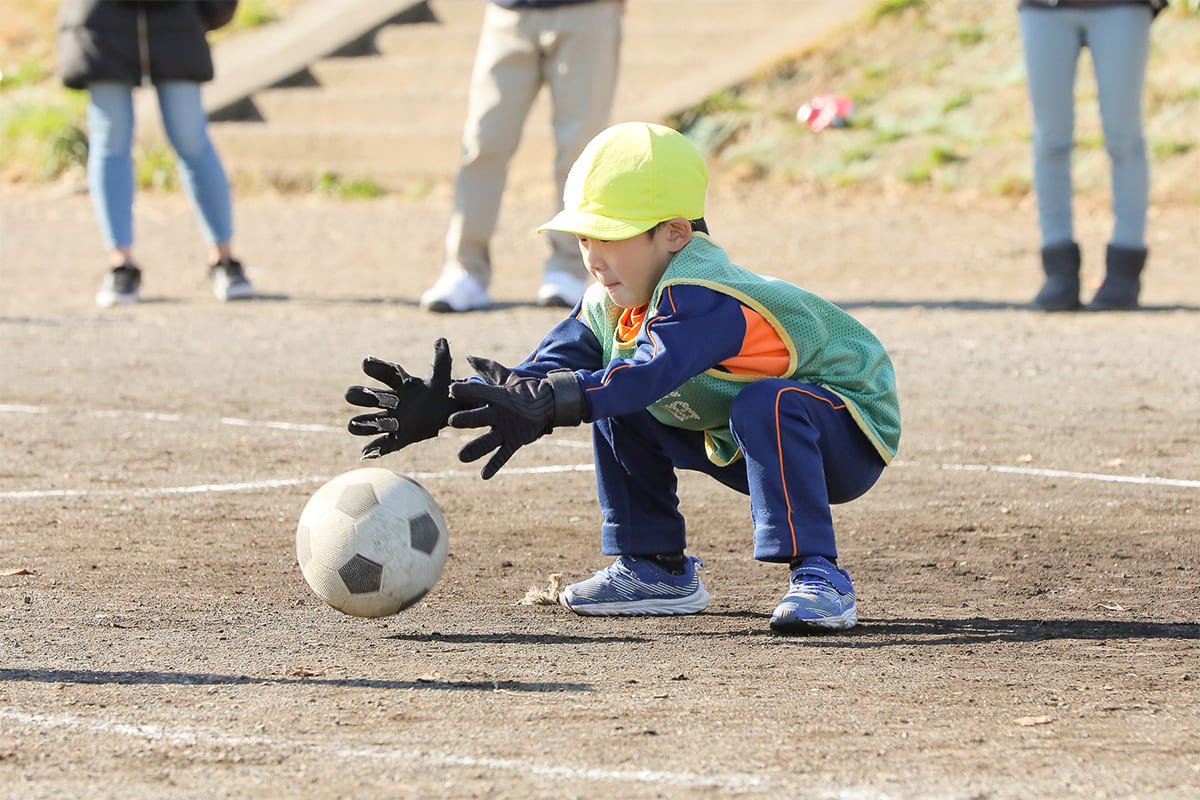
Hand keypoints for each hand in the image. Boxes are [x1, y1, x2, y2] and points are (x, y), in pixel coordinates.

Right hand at [346, 338, 455, 458]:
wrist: (449, 412)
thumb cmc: (443, 391)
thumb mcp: (443, 376)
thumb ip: (441, 360)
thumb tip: (442, 340)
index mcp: (399, 383)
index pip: (383, 373)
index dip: (374, 367)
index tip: (366, 363)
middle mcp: (389, 400)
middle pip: (366, 397)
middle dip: (360, 396)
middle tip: (355, 395)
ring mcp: (392, 420)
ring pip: (367, 422)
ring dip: (362, 423)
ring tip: (355, 424)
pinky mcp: (398, 438)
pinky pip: (383, 444)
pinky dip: (374, 448)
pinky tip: (365, 453)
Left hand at [448, 356, 582, 478]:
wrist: (550, 403)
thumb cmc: (523, 389)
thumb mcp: (506, 376)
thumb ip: (486, 368)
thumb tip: (468, 357)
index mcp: (498, 396)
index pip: (479, 391)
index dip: (465, 390)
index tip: (451, 390)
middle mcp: (501, 413)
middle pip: (481, 417)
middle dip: (467, 419)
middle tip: (452, 421)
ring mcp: (509, 429)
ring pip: (490, 440)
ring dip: (476, 449)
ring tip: (462, 457)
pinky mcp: (515, 441)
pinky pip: (504, 455)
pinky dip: (495, 465)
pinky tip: (484, 475)